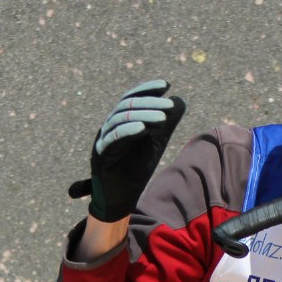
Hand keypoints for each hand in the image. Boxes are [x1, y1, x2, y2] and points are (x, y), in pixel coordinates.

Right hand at [69, 80, 186, 221]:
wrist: (122, 197)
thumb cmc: (136, 169)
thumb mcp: (155, 142)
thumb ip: (165, 123)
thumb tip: (179, 100)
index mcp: (120, 121)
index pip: (132, 98)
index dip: (147, 89)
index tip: (166, 85)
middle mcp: (110, 126)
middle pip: (127, 106)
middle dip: (149, 103)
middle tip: (169, 105)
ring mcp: (103, 139)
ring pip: (120, 119)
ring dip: (143, 116)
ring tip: (163, 118)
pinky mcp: (101, 154)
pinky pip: (113, 138)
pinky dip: (128, 131)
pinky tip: (143, 128)